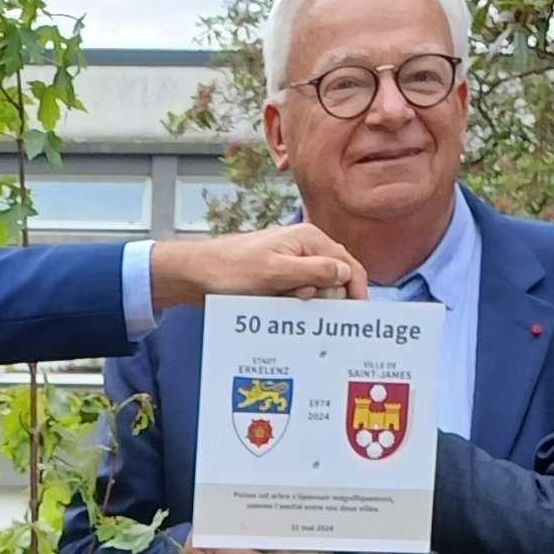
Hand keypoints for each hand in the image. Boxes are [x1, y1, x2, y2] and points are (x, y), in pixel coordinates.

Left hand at [151, 223, 366, 307]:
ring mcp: (291, 259)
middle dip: (329, 296)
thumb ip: (313, 270)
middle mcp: (304, 246)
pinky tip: (281, 306)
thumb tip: (345, 272)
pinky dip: (295, 300)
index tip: (354, 314)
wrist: (197, 273)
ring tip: (287, 303)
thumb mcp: (275, 272)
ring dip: (309, 300)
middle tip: (311, 309)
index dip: (356, 289)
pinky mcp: (280, 273)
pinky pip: (299, 289)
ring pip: (317, 285)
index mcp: (308, 238)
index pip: (347, 263)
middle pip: (335, 275)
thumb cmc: (232, 270)